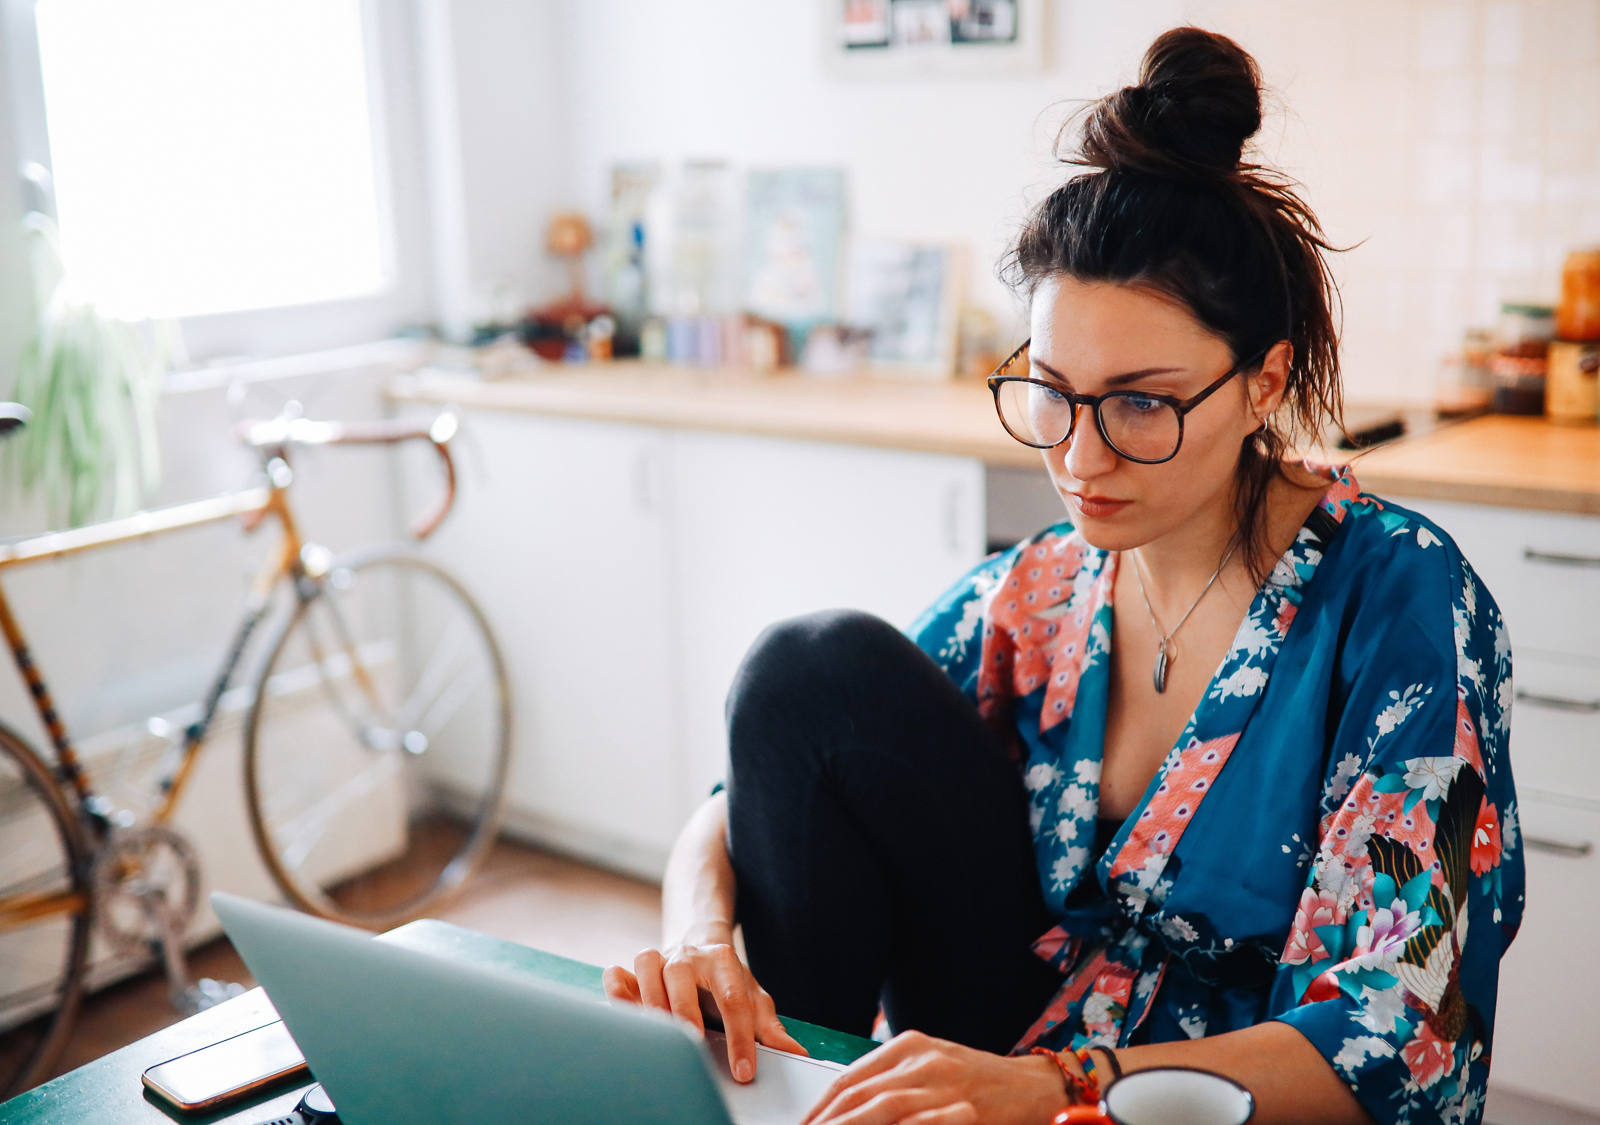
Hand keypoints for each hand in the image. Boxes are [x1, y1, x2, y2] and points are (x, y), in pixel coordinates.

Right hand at [601, 928, 807, 1082]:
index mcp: (723, 961)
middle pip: (682, 976)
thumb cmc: (729, 982)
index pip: (733, 1000)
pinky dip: (616, 990)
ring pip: (648, 966)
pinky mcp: (635, 972)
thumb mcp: (754, 999)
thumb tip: (799, 1055)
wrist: (701, 948)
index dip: (740, 1039)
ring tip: (661, 1035)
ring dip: (650, 1000)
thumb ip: (771, 1029)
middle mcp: (688, 956)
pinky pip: (618, 974)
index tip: (743, 1071)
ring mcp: (659, 960)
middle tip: (695, 1045)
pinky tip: (624, 1011)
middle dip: (686, 1012)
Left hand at [799, 1030, 1068, 1124]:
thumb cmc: (975, 1080)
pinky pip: (918, 1124)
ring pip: (882, 1110)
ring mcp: (943, 1084)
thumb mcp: (929, 1067)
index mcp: (908, 1046)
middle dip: (828, 1121)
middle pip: (859, 1095)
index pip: (849, 1077)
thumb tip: (844, 1104)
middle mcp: (922, 1060)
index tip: (804, 1123)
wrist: (1031, 1086)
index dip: (821, 1106)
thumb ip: (891, 1080)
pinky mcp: (963, 1110)